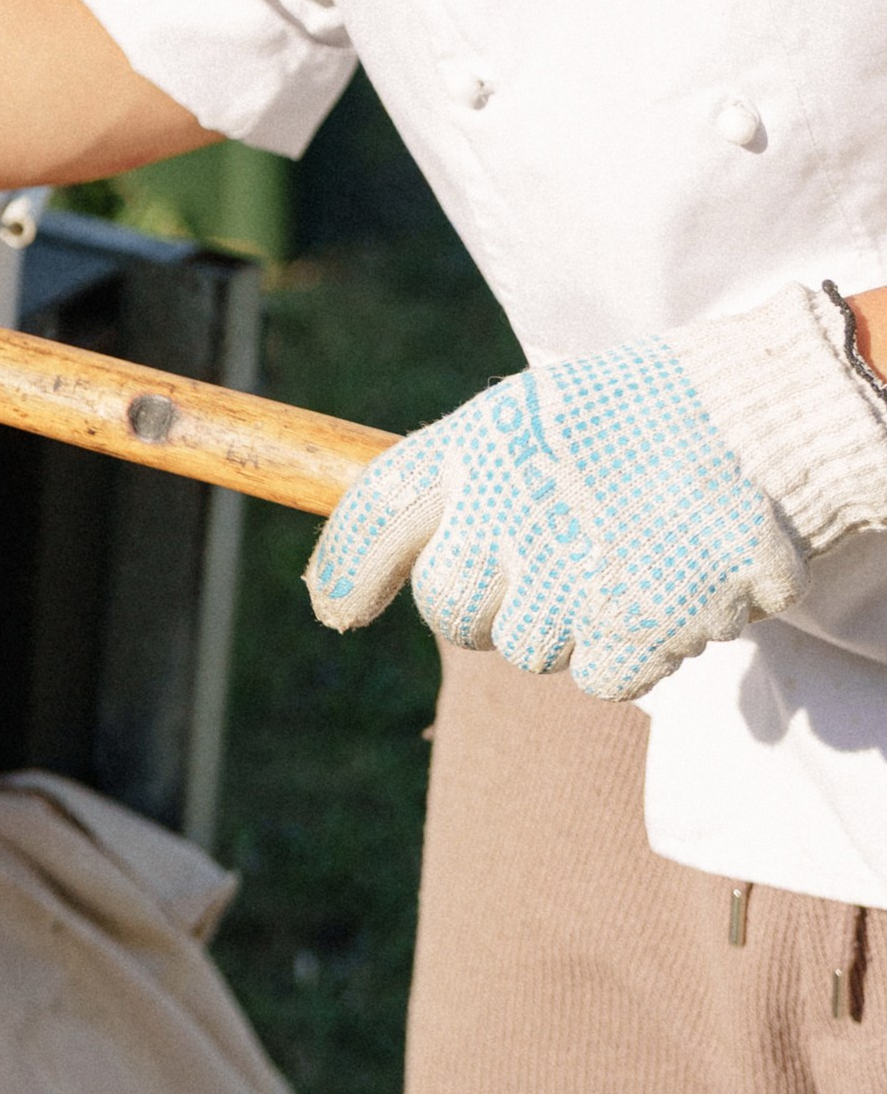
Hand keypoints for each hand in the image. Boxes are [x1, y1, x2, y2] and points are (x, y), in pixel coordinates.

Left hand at [306, 284, 886, 700]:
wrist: (760, 427)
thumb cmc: (644, 418)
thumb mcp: (533, 418)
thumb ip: (467, 482)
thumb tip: (406, 557)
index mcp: (475, 445)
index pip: (372, 513)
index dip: (343, 571)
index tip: (332, 608)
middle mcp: (502, 512)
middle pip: (448, 610)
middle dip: (486, 606)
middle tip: (547, 565)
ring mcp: (562, 580)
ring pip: (529, 650)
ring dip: (571, 623)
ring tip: (625, 554)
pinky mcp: (624, 633)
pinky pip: (601, 676)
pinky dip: (635, 647)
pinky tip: (666, 586)